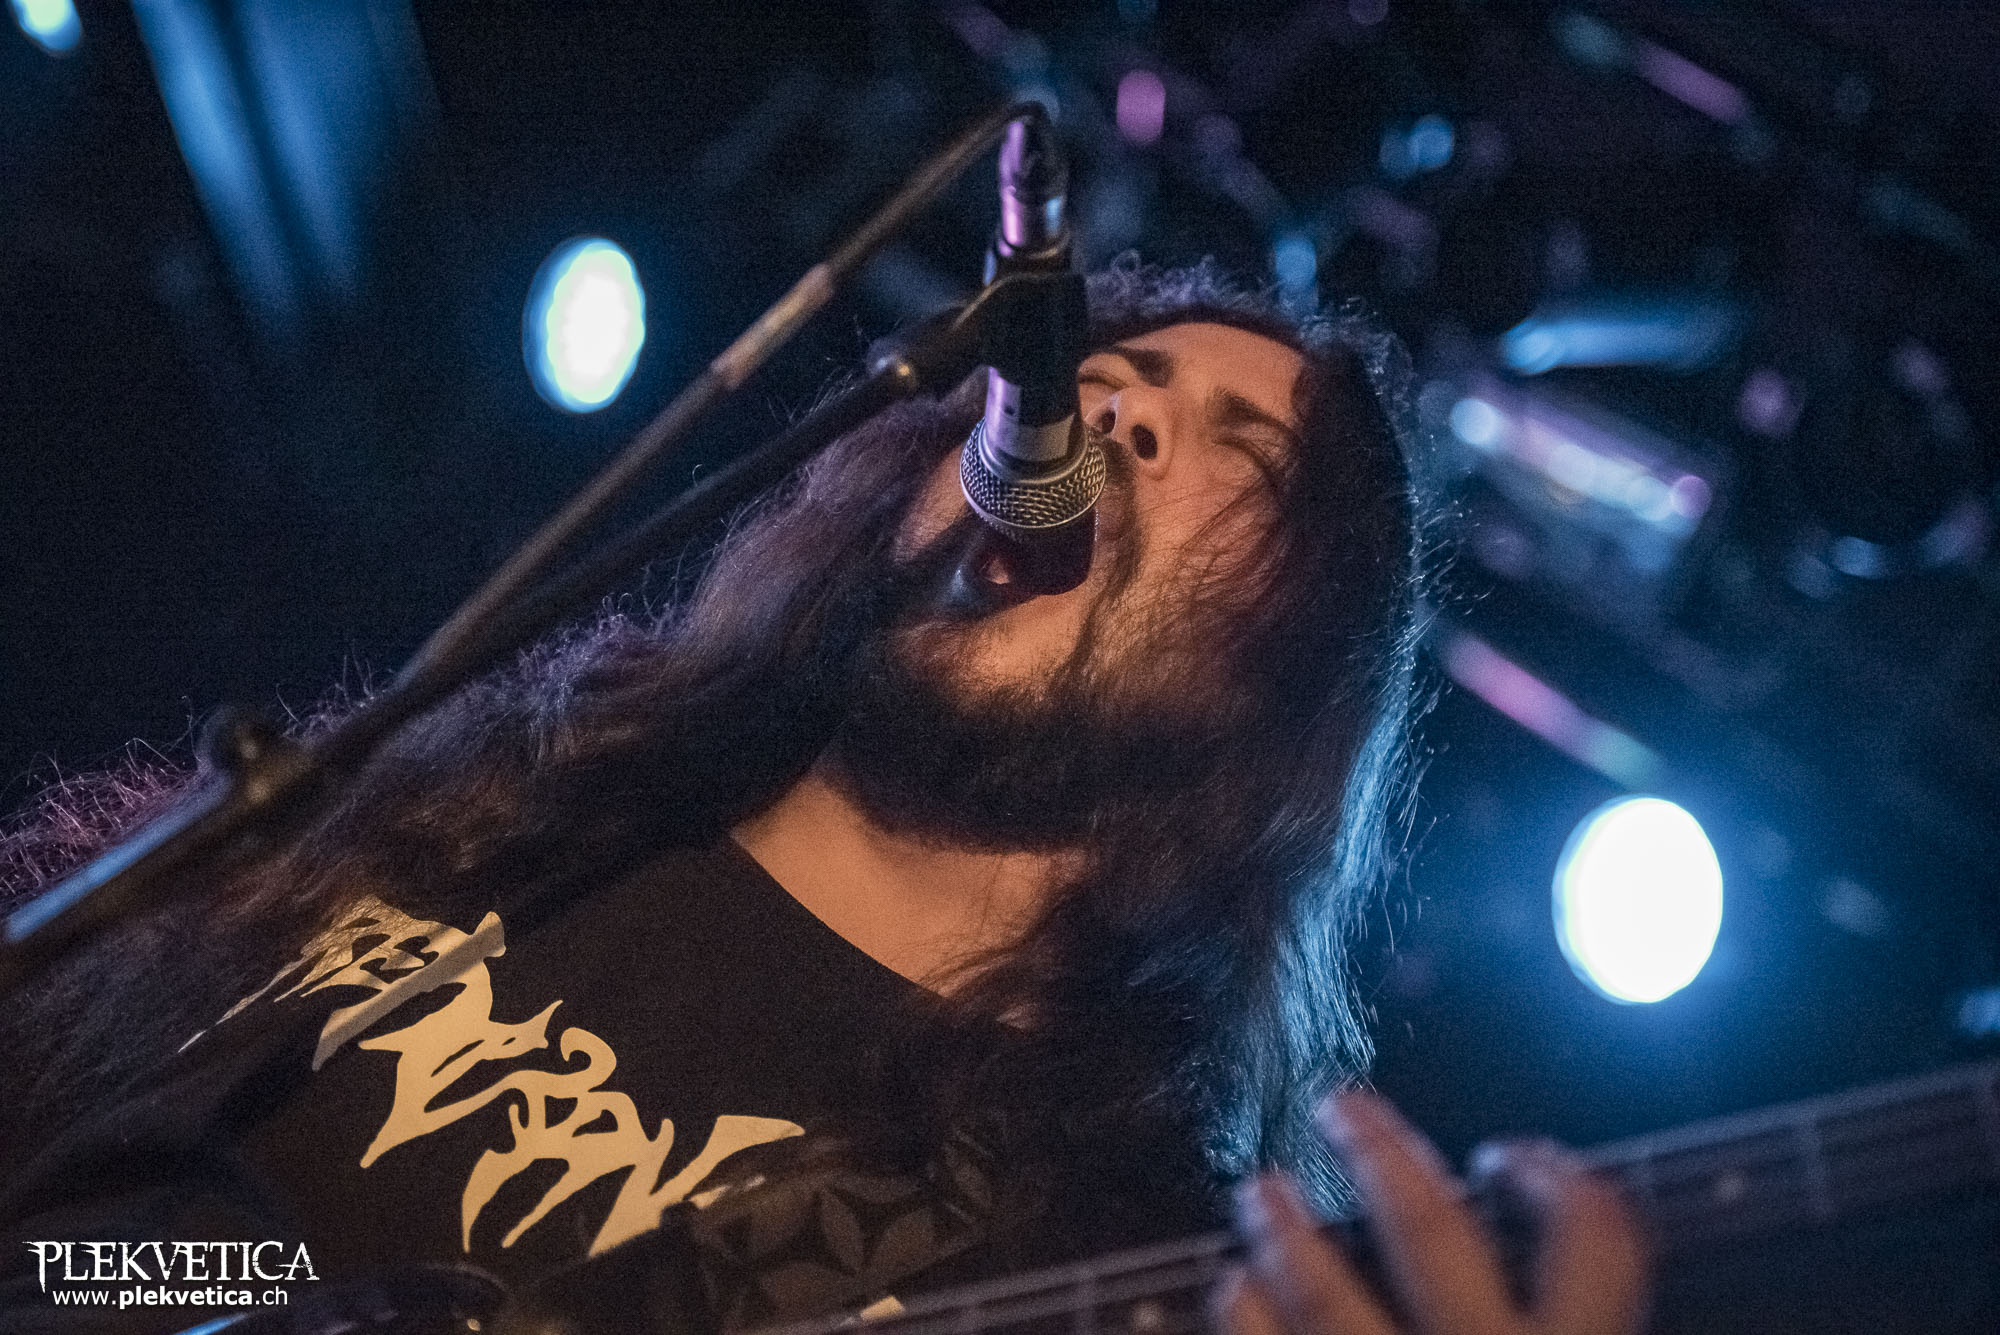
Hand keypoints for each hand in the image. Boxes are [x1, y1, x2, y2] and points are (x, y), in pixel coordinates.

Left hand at [1221, 1090, 1648, 1334]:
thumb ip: (1582, 1319)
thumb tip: (1581, 1288)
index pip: (1592, 1237)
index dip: (1557, 1182)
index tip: (1514, 1157)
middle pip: (1431, 1235)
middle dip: (1381, 1156)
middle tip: (1341, 1104)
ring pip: (1329, 1298)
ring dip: (1287, 1234)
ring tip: (1261, 1190)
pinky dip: (1249, 1315)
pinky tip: (1235, 1287)